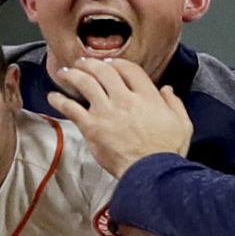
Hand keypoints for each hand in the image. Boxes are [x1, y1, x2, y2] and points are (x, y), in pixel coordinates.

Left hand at [45, 58, 193, 177]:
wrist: (151, 173)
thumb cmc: (167, 152)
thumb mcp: (182, 124)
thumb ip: (175, 104)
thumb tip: (167, 90)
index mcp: (147, 96)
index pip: (129, 69)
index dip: (117, 63)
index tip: (110, 64)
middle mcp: (125, 99)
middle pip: (104, 71)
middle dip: (91, 63)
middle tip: (83, 62)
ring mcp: (106, 112)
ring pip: (85, 83)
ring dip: (73, 74)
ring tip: (65, 71)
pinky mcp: (92, 127)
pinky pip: (71, 108)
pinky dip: (59, 100)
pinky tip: (52, 96)